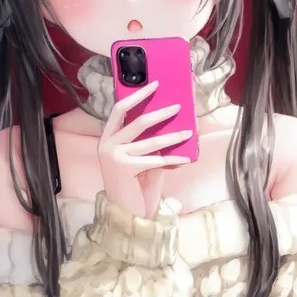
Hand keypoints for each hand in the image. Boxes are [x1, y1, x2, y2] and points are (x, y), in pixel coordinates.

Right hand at [97, 79, 191, 218]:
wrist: (124, 212)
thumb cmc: (133, 184)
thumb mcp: (137, 158)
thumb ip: (145, 141)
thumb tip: (170, 121)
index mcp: (107, 138)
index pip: (120, 109)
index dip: (137, 95)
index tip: (154, 84)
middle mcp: (107, 145)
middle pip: (137, 121)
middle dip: (160, 113)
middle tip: (178, 107)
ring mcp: (114, 156)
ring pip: (150, 141)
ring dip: (172, 135)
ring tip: (188, 131)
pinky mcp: (124, 169)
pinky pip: (156, 160)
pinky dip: (174, 158)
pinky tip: (187, 157)